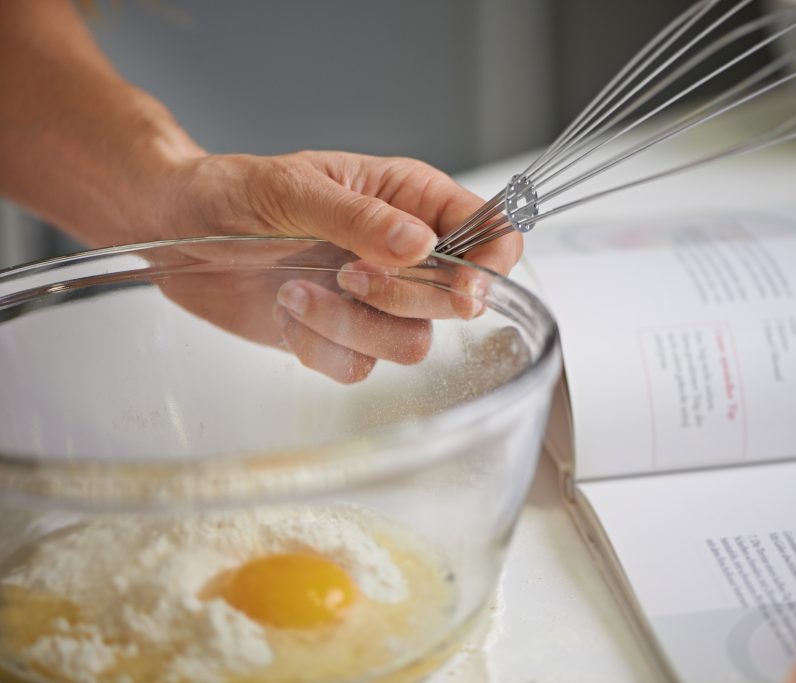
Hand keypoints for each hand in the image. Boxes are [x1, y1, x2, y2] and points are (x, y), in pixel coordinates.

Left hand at [153, 152, 515, 381]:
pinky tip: (286, 310)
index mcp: (408, 199)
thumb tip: (419, 244)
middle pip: (458, 300)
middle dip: (404, 296)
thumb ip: (359, 218)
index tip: (463, 282)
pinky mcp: (343, 336)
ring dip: (351, 325)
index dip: (491, 262)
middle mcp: (403, 253)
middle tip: (349, 273)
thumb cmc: (233, 191)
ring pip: (411, 343)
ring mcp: (376, 300)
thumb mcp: (292, 189)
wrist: (175, 233)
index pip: (489, 231)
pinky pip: (360, 367)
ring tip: (298, 290)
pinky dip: (319, 346)